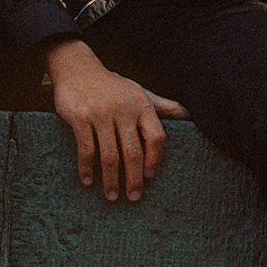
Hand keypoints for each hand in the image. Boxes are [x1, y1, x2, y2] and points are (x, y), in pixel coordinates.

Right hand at [45, 39, 189, 201]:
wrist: (77, 69)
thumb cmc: (113, 86)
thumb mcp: (139, 92)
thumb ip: (163, 106)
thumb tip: (188, 115)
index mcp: (142, 105)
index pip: (156, 137)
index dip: (155, 160)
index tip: (151, 177)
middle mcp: (123, 109)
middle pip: (133, 152)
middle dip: (134, 179)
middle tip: (135, 197)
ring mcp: (101, 114)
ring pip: (110, 156)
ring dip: (112, 180)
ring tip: (113, 196)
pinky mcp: (81, 118)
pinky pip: (86, 149)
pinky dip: (87, 169)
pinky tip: (88, 181)